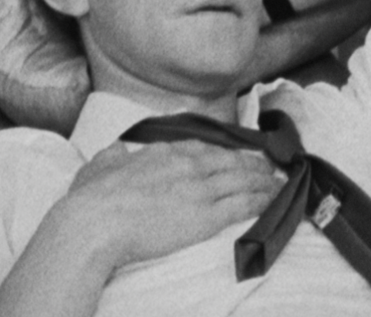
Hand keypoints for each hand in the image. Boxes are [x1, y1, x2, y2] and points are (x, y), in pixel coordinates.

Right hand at [54, 137, 285, 273]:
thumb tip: (116, 152)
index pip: (204, 148)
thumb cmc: (91, 199)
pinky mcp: (206, 214)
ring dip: (263, 181)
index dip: (223, 152)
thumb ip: (112, 158)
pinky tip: (274, 199)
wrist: (96, 223)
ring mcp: (200, 188)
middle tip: (268, 167)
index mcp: (164, 152)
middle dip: (252, 164)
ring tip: (278, 183)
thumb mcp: (99, 166)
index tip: (234, 155)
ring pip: (242, 180)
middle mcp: (188, 164)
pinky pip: (243, 204)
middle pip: (230, 161)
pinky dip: (262, 199)